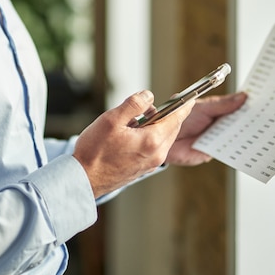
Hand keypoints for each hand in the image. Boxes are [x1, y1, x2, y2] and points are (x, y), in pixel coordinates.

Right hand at [73, 90, 194, 198]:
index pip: (175, 119)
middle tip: (143, 107)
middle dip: (162, 114)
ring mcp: (150, 163)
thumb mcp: (112, 119)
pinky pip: (153, 146)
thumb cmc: (95, 150)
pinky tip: (128, 133)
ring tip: (129, 122)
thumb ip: (134, 105)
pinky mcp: (143, 168)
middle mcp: (155, 154)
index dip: (183, 106)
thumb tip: (148, 96)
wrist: (84, 179)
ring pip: (161, 137)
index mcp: (151, 141)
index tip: (190, 98)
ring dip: (152, 125)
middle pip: (170, 128)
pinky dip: (147, 135)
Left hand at [165, 91, 246, 165]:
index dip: (245, 107)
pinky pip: (223, 150)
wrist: (160, 135)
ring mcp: (214, 140)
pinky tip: (236, 143)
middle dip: (245, 121)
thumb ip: (221, 104)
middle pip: (236, 124)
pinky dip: (230, 147)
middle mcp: (216, 126)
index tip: (255, 103)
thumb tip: (242, 96)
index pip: (235, 109)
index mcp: (215, 112)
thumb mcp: (202, 107)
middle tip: (254, 117)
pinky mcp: (209, 153)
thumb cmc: (178, 117)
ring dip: (240, 135)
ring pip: (232, 138)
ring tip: (248, 128)